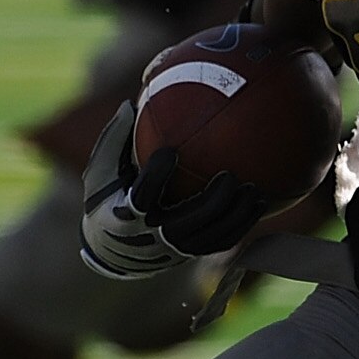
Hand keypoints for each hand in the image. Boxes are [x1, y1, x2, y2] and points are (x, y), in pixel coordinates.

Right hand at [76, 101, 262, 278]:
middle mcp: (150, 238)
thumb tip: (131, 103)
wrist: (109, 248)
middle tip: (230, 176)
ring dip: (235, 215)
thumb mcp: (100, 171)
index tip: (170, 152)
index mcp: (124, 216)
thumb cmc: (104, 199)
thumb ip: (114, 140)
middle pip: (186, 223)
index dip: (156, 176)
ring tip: (253, 190)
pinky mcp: (188, 255)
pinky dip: (241, 225)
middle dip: (212, 202)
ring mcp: (171, 250)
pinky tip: (259, 203)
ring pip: (209, 237)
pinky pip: (220, 243)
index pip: (142, 197)